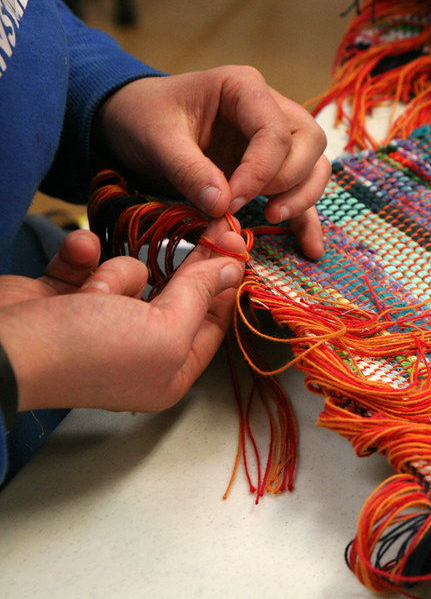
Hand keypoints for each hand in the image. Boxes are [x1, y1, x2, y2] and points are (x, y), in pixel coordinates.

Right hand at [0, 226, 245, 412]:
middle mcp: (140, 351)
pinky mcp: (66, 297)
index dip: (226, 281)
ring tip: (95, 293)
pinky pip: (92, 262)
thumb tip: (232, 270)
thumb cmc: (87, 349)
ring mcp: (100, 324)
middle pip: (177, 293)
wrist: (1, 349)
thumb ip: (200, 296)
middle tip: (210, 226)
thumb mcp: (164, 327)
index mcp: (170, 372)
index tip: (238, 241)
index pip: (214, 321)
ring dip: (118, 272)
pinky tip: (75, 258)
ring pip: (133, 272)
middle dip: (180, 268)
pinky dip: (83, 257)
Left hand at [96, 66, 330, 258]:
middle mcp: (271, 107)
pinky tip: (310, 248)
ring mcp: (277, 137)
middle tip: (255, 207)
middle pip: (308, 143)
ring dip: (302, 196)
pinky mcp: (272, 166)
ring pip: (314, 165)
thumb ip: (188, 170)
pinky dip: (305, 218)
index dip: (260, 172)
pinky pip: (301, 190)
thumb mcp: (156, 138)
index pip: (275, 131)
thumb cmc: (145, 117)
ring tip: (271, 218)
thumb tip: (222, 206)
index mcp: (244, 87)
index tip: (231, 202)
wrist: (135, 120)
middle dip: (288, 180)